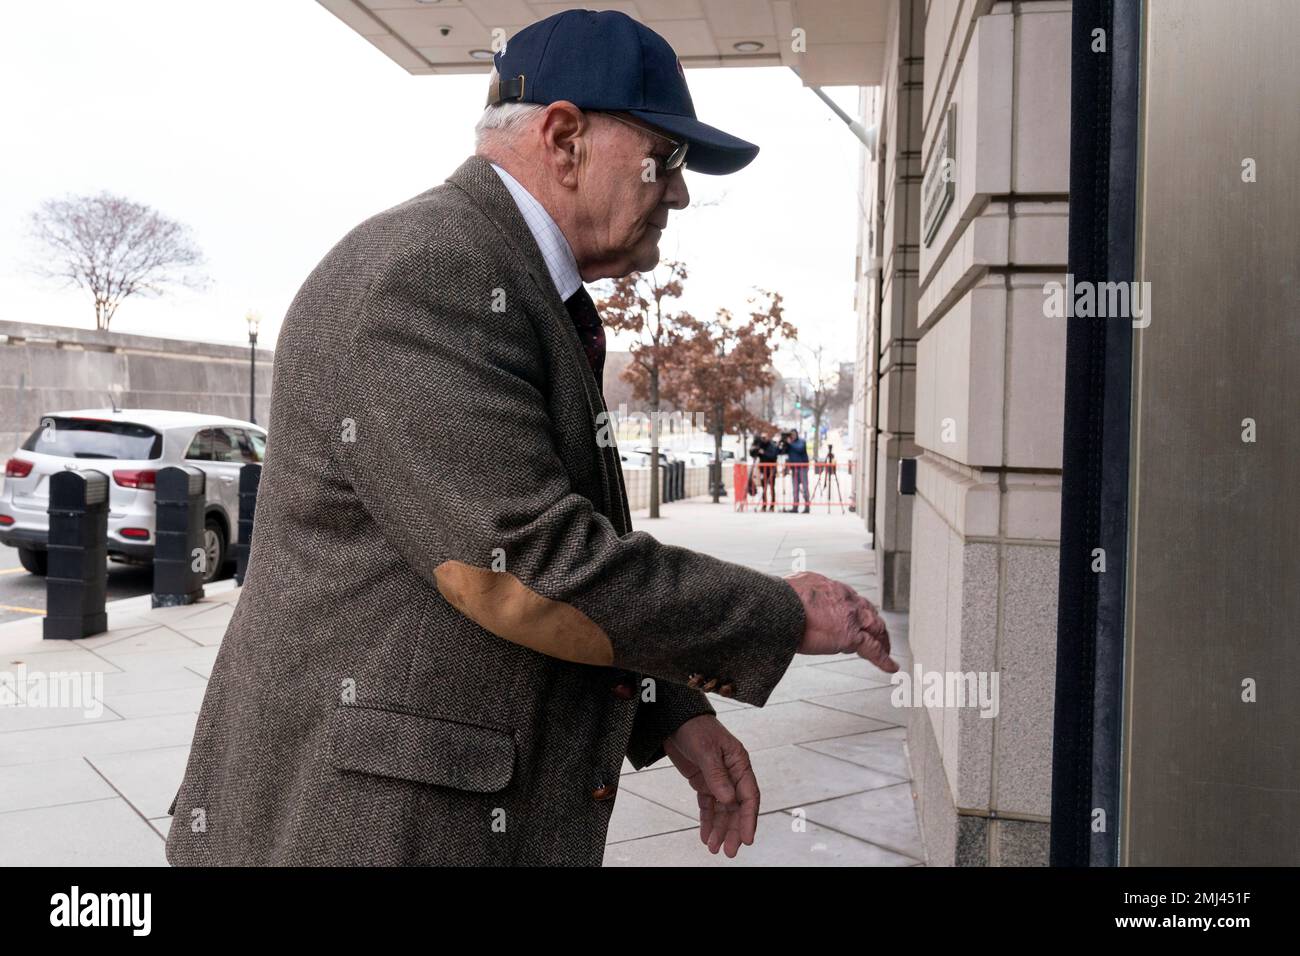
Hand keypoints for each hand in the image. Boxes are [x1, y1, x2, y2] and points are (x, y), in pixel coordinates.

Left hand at [663, 715, 758, 857]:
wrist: (673, 719)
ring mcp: (718, 779)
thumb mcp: (706, 750)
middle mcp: (732, 774)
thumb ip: (717, 775)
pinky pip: (708, 806)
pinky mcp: (703, 783)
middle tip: (730, 851)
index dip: (749, 819)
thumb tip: (728, 799)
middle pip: (737, 808)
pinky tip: (706, 836)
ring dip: (721, 829)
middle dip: (734, 830)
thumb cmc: (694, 727)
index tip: (747, 839)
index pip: (749, 795)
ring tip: (715, 849)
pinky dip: (708, 821)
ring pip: (723, 810)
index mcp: (739, 763)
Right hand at [784, 571, 897, 672]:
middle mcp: (845, 597)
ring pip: (875, 627)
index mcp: (831, 587)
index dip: (857, 610)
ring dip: (882, 639)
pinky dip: (883, 659)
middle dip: (874, 624)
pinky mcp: (850, 635)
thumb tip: (795, 598)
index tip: (858, 617)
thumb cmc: (778, 601)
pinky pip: (873, 649)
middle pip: (868, 611)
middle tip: (878, 635)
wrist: (778, 607)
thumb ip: (802, 594)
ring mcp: (850, 616)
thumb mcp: (793, 588)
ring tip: (886, 650)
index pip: (851, 599)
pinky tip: (890, 667)